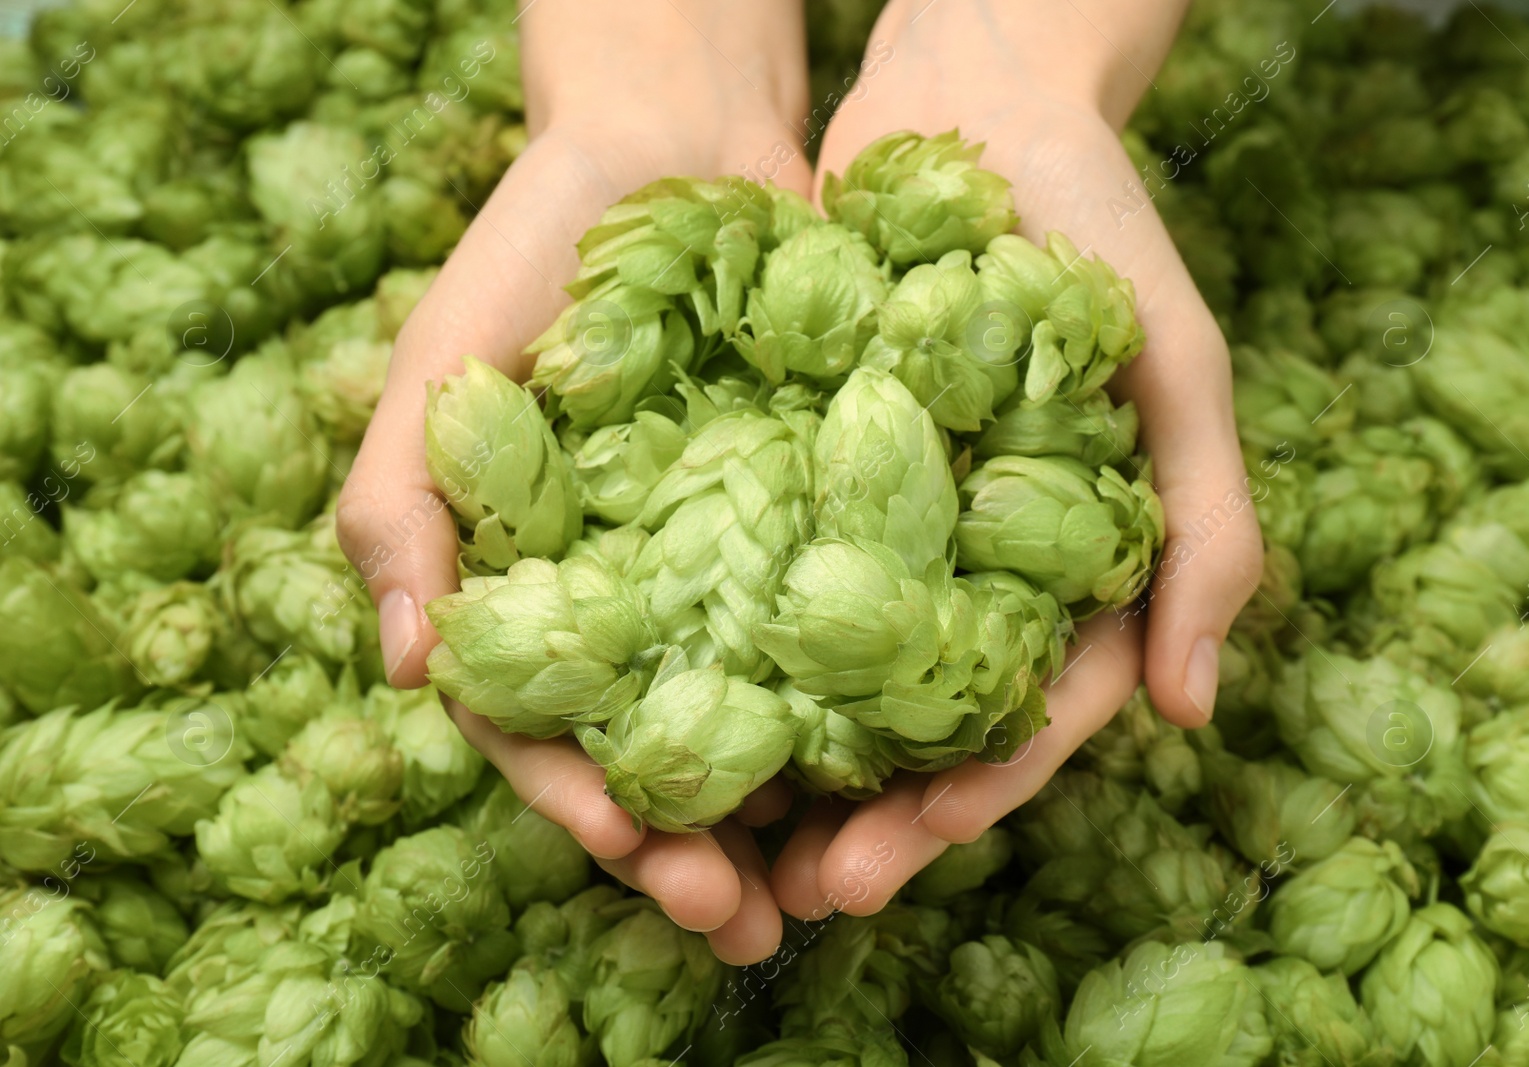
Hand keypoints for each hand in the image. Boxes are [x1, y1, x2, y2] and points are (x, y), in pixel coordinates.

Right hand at [335, 0, 812, 964]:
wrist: (675, 150)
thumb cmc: (529, 264)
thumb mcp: (438, 376)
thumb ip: (399, 512)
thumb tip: (412, 671)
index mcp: (540, 601)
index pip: (554, 739)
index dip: (592, 810)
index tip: (646, 861)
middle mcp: (643, 607)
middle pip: (670, 758)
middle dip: (708, 852)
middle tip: (763, 925)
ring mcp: (738, 572)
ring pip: (770, 720)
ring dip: (805, 813)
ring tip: (854, 880)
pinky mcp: (829, 524)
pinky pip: (855, 625)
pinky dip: (879, 697)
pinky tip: (919, 757)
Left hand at [770, 0, 1264, 920]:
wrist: (972, 99)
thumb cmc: (1096, 227)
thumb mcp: (1180, 368)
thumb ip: (1206, 529)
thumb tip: (1190, 711)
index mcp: (1066, 571)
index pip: (1030, 713)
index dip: (981, 789)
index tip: (912, 845)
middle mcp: (971, 568)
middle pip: (920, 725)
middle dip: (873, 815)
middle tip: (802, 891)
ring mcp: (881, 527)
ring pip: (832, 678)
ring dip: (788, 770)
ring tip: (723, 842)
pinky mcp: (800, 472)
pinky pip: (759, 575)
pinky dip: (723, 644)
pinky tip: (665, 702)